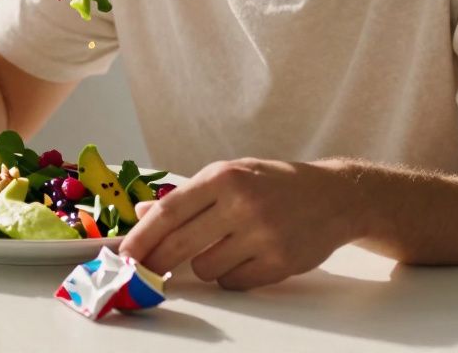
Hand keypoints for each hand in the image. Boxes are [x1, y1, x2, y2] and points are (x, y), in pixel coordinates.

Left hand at [118, 158, 357, 289]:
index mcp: (224, 177)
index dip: (141, 238)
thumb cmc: (274, 184)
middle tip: (145, 272)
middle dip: (156, 263)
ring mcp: (262, 235)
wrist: (334, 196)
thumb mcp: (232, 174)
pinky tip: (248, 256)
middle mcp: (242, 204)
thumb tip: (142, 214)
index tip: (123, 255)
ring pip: (205, 268)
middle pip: (180, 245)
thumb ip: (187, 196)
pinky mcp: (279, 263)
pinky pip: (233, 282)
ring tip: (225, 246)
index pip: (169, 213)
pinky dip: (232, 275)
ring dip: (204, 265)